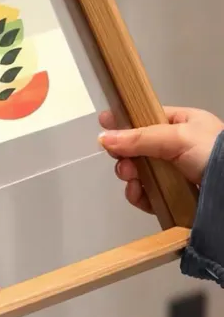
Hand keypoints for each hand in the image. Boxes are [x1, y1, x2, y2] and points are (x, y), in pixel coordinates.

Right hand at [98, 107, 223, 213]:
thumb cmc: (213, 154)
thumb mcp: (176, 137)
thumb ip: (139, 138)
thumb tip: (103, 139)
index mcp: (182, 124)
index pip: (146, 118)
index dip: (124, 120)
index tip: (103, 122)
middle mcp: (176, 148)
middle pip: (137, 147)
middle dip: (124, 154)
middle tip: (122, 162)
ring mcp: (174, 173)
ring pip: (139, 171)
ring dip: (129, 175)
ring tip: (131, 179)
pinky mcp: (172, 197)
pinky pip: (146, 194)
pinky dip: (138, 195)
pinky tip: (138, 193)